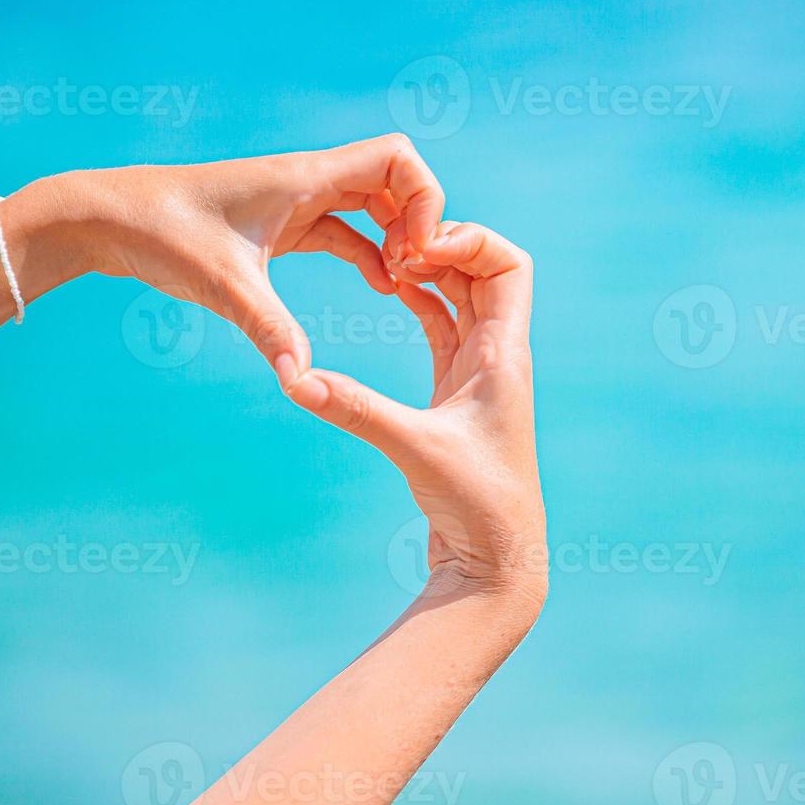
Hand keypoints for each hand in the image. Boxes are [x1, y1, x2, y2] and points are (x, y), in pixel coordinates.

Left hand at [30, 134, 446, 387]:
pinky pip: (344, 229)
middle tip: (419, 272)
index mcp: (304, 177)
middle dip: (420, 221)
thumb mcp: (223, 285)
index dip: (425, 196)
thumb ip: (269, 329)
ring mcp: (295, 201)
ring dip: (397, 237)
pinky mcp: (280, 224)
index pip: (397, 157)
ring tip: (404, 284)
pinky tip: (380, 286)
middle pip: (395, 181)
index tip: (419, 249)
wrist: (106, 219)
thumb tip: (300, 381)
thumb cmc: (161, 233)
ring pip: (372, 206)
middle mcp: (307, 181)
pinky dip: (369, 251)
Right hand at [285, 221, 546, 603]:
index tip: (419, 249)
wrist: (496, 563)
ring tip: (385, 261)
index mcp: (506, 355)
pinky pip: (444, 329)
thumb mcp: (414, 448)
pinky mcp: (457, 396)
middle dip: (443, 247)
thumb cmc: (478, 508)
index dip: (471, 241)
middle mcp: (499, 357)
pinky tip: (390, 292)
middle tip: (392, 247)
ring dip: (431, 273)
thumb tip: (294, 378)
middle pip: (484, 271)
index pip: (510, 266)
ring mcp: (479, 375)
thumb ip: (355, 409)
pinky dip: (423, 304)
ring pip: (462, 298)